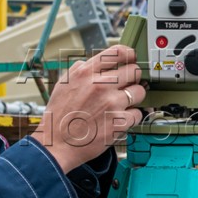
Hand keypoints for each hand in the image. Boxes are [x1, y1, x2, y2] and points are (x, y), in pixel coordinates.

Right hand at [32, 44, 144, 170]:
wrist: (57, 144)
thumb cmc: (59, 116)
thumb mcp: (63, 84)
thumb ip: (80, 70)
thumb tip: (93, 62)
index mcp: (86, 73)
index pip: (117, 53)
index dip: (129, 54)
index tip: (132, 58)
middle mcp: (100, 85)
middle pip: (134, 71)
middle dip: (133, 78)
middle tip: (127, 85)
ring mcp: (111, 103)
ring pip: (139, 91)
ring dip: (134, 98)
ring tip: (122, 104)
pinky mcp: (119, 122)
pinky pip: (138, 113)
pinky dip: (131, 117)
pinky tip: (118, 119)